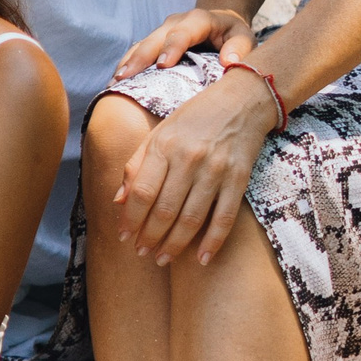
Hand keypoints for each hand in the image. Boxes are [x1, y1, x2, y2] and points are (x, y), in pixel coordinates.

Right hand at [112, 5, 255, 82]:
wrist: (221, 23)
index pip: (183, 32)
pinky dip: (126, 66)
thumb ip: (240, 48)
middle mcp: (176, 22)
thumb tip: (229, 62)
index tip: (162, 65)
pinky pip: (137, 53)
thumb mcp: (245, 37)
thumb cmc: (234, 36)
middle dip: (140, 58)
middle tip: (125, 77)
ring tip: (114, 84)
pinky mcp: (154, 43)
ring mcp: (161, 32)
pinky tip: (115, 85)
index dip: (172, 47)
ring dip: (127, 63)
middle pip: (155, 39)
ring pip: (141, 45)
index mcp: (199, 19)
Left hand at [112, 69, 280, 267]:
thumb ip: (136, 166)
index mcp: (164, 146)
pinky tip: (201, 259)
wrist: (242, 101)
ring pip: (191, 219)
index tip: (124, 236)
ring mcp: (216, 170)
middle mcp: (188, 158)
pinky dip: (213, 242)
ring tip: (162, 259)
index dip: (130, 219)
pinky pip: (224, 218)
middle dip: (150, 237)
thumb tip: (119, 201)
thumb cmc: (194, 118)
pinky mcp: (239, 179)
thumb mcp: (159, 133)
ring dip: (175, 245)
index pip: (141, 192)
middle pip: (164, 210)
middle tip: (142, 253)